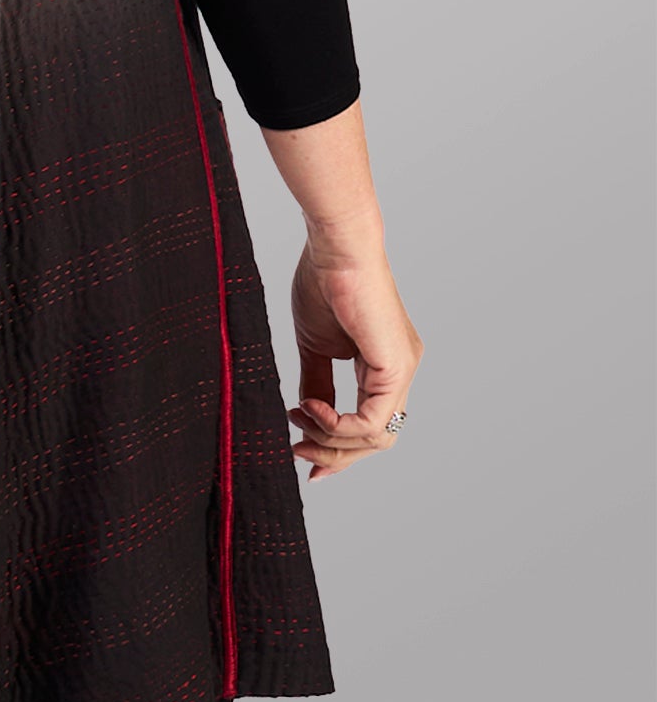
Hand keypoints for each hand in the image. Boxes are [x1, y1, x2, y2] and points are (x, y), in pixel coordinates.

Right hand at [287, 241, 422, 479]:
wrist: (334, 248)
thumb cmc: (322, 283)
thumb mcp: (315, 346)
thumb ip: (316, 383)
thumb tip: (308, 416)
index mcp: (383, 365)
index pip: (369, 423)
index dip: (337, 446)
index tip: (302, 450)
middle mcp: (400, 371)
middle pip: (376, 439)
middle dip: (334, 453)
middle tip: (298, 449)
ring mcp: (402, 371)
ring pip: (378, 437)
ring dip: (333, 442)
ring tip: (299, 423)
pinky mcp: (396, 367)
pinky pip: (372, 421)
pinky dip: (338, 425)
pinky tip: (311, 408)